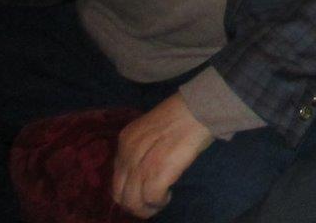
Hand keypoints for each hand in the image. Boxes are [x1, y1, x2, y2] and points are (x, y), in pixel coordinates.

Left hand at [112, 93, 213, 217]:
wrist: (198, 107)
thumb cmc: (183, 114)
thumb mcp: (152, 128)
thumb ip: (142, 146)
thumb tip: (144, 168)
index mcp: (125, 140)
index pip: (117, 176)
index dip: (128, 189)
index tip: (142, 191)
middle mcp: (127, 154)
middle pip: (120, 193)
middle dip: (133, 204)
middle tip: (149, 204)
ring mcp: (140, 164)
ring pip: (132, 201)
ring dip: (145, 208)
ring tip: (159, 203)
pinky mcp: (157, 172)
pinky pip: (151, 198)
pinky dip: (158, 202)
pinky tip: (167, 197)